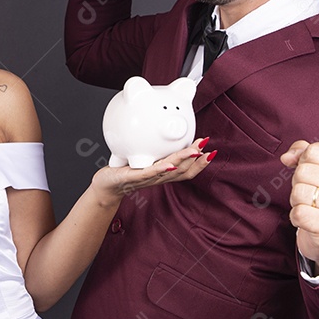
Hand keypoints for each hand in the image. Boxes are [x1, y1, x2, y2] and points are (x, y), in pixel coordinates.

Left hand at [91, 137, 214, 204]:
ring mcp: (146, 179)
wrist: (106, 185)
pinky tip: (169, 163)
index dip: (201, 164)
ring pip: (170, 172)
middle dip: (197, 161)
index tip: (212, 152)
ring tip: (196, 151)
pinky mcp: (133, 177)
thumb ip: (156, 149)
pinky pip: (149, 173)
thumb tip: (164, 132)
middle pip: (183, 172)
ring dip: (184, 161)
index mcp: (162, 173)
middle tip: (207, 148)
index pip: (186, 171)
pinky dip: (161, 169)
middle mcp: (158, 178)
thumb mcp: (145, 158)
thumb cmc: (125, 171)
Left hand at [281, 141, 318, 273]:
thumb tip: (286, 157)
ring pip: (298, 192)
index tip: (313, 177)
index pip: (313, 151)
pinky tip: (308, 221)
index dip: (303, 163)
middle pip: (303, 171)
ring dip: (297, 201)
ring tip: (311, 208)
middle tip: (311, 196)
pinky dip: (296, 217)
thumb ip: (303, 153)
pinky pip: (298, 213)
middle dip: (299, 183)